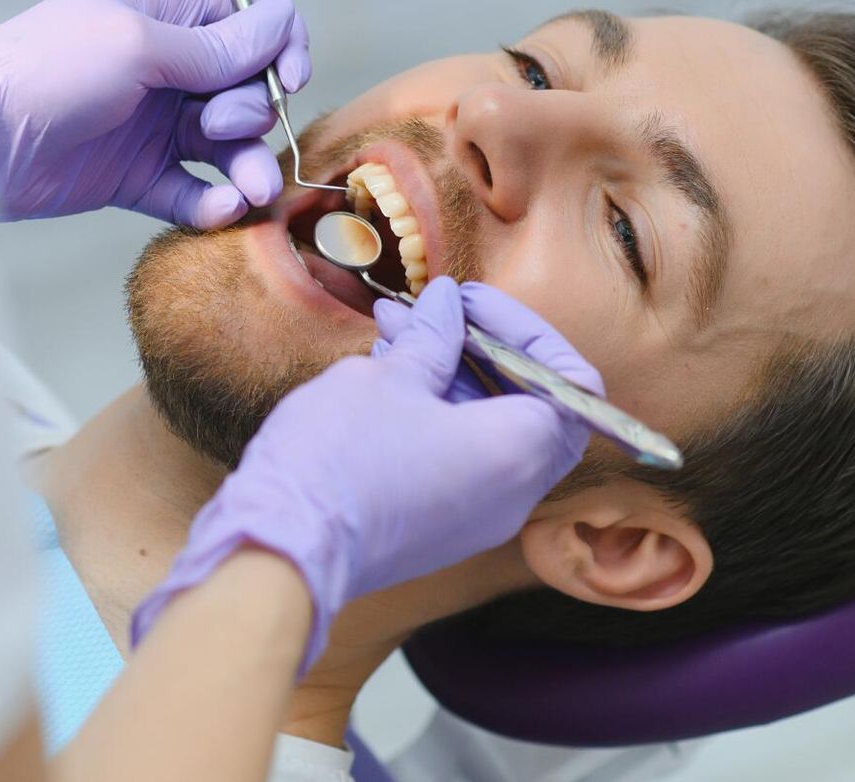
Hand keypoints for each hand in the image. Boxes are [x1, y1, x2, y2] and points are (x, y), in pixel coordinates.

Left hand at [0, 0, 309, 226]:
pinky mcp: (137, 174)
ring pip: (228, 143)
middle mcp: (167, 61)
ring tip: (248, 191)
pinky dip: (212, 202)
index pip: (249, 8)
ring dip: (246, 165)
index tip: (285, 75)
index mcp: (165, 7)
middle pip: (248, 82)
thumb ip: (215, 46)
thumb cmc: (44, 69)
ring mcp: (153, 120)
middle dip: (253, 108)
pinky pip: (193, 189)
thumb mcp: (137, 44)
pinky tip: (219, 210)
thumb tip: (283, 25)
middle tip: (220, 125)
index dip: (277, 39)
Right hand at [131, 278, 600, 670]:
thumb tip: (448, 307)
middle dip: (487, 351)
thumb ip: (432, 338)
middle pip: (534, 408)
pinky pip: (461, 462)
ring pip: (490, 433)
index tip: (471, 304)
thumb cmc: (341, 457)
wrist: (284, 549)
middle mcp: (514, 494)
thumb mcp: (388, 377)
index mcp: (518, 450)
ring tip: (392, 332)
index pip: (570, 382)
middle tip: (440, 315)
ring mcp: (477, 520)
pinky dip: (437, 415)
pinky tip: (383, 376)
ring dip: (452, 377)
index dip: (527, 332)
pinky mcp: (438, 531)